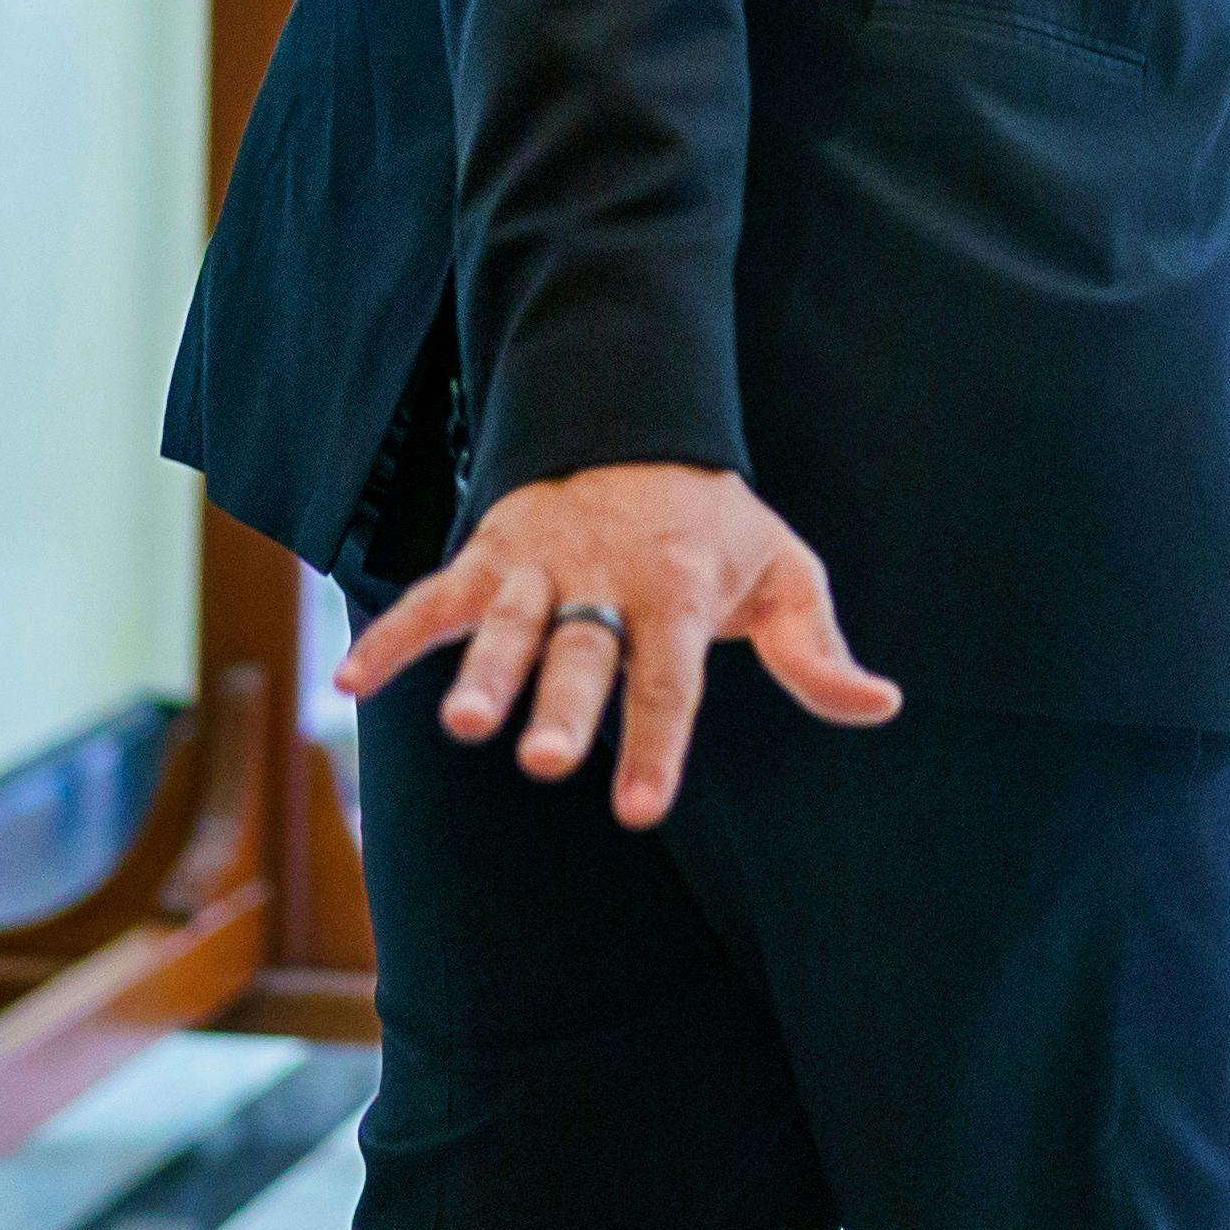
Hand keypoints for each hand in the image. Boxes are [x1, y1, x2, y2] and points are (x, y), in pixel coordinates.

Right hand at [334, 460, 899, 825]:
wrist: (636, 420)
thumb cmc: (714, 525)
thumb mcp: (783, 570)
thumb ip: (817, 649)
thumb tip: (880, 703)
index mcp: (680, 590)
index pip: (671, 678)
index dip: (655, 743)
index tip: (640, 809)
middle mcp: (604, 579)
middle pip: (580, 651)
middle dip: (559, 703)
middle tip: (542, 759)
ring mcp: (539, 564)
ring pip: (505, 621)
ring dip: (482, 671)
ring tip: (461, 725)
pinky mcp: (487, 554)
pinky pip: (433, 597)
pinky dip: (390, 638)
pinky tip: (350, 687)